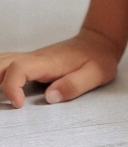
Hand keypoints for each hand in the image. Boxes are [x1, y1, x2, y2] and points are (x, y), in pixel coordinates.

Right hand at [0, 28, 120, 107]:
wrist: (99, 42)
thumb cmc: (98, 58)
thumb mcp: (95, 74)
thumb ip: (74, 85)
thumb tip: (50, 97)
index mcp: (48, 61)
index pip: (18, 69)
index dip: (12, 87)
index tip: (19, 104)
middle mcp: (35, 57)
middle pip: (1, 64)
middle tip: (1, 102)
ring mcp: (32, 58)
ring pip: (1, 62)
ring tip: (0, 96)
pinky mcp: (32, 61)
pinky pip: (7, 64)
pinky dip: (0, 74)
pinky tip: (3, 86)